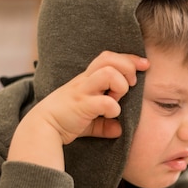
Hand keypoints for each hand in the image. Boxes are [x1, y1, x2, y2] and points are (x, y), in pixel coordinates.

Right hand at [34, 51, 148, 143]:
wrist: (42, 129)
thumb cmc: (65, 121)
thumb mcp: (89, 120)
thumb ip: (104, 123)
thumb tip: (119, 130)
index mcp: (88, 78)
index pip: (109, 57)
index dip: (129, 58)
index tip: (145, 64)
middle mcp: (85, 81)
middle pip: (109, 58)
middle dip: (128, 67)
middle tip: (131, 83)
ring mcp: (83, 91)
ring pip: (109, 73)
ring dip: (120, 86)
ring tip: (117, 98)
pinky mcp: (81, 105)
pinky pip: (105, 102)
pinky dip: (114, 109)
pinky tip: (110, 116)